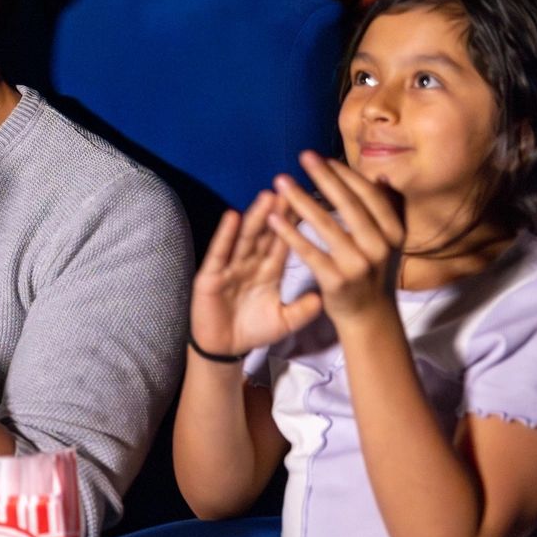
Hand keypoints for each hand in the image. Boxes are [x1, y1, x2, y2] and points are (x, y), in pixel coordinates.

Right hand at [189, 190, 324, 357]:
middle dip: (277, 211)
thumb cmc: (253, 331)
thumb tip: (325, 295)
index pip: (284, 241)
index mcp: (269, 271)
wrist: (225, 348)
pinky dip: (225, 235)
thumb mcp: (285, 322)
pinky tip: (232, 217)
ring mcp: (230, 267)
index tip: (308, 200)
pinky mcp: (211, 276)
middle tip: (290, 187)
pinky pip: (220, 253)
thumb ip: (304, 309)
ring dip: (255, 217)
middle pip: (266, 233)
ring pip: (245, 238)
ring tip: (267, 196)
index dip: (294, 222)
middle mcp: (250, 263)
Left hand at [265, 152, 405, 327]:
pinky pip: (309, 252)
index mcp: (394, 232)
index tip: (324, 158)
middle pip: (349, 204)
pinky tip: (272, 218)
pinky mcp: (337, 281)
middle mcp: (381, 246)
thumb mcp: (388, 242)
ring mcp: (359, 264)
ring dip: (301, 199)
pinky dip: (290, 234)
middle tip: (303, 156)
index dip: (346, 175)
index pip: (369, 196)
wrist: (370, 319)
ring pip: (326, 225)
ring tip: (281, 181)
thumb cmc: (373, 273)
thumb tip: (382, 176)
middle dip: (324, 178)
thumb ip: (386, 210)